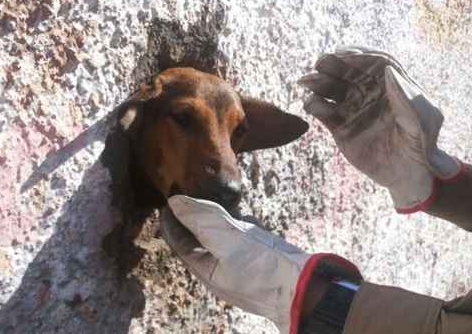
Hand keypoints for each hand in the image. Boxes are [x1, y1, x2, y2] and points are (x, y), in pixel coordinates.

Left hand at [160, 195, 360, 333]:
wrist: (303, 284)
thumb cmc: (261, 271)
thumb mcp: (225, 242)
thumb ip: (200, 221)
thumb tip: (175, 202)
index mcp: (204, 267)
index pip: (178, 239)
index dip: (171, 217)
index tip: (168, 194)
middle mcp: (218, 262)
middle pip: (196, 234)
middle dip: (189, 213)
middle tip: (184, 187)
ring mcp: (238, 256)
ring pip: (218, 231)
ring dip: (211, 212)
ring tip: (205, 192)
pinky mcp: (257, 250)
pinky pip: (239, 231)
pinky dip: (234, 217)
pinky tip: (234, 206)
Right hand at [298, 47, 463, 212]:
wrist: (408, 176)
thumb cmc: (422, 147)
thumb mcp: (422, 122)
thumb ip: (406, 97)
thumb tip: (388, 70)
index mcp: (393, 84)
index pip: (374, 62)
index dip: (359, 55)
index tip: (345, 54)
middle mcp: (370, 92)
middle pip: (349, 71)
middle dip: (334, 64)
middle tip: (320, 63)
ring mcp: (353, 108)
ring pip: (332, 88)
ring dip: (319, 82)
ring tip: (307, 81)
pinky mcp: (340, 127)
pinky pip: (323, 111)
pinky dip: (314, 105)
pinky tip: (311, 104)